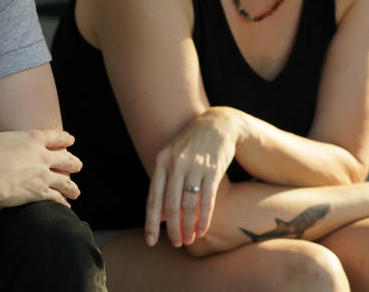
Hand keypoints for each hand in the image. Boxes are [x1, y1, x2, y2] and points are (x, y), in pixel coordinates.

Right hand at [0, 127, 81, 207]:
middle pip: (66, 159)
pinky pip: (57, 198)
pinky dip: (62, 202)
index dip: (65, 139)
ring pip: (66, 182)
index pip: (56, 137)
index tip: (71, 140)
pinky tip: (65, 206)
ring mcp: (43, 175)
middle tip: (78, 166)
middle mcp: (43, 156)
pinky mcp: (39, 193)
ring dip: (72, 187)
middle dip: (74, 163)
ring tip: (76, 191)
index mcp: (32, 138)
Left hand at [144, 107, 242, 247]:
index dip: (151, 222)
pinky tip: (202, 229)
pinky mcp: (212, 169)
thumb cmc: (191, 147)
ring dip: (188, 226)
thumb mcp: (172, 160)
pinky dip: (204, 218)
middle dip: (173, 228)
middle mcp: (175, 163)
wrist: (218, 124)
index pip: (153, 197)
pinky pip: (207, 199)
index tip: (151, 241)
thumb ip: (164, 186)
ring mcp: (194, 166)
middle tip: (176, 243)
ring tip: (189, 239)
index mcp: (161, 161)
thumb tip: (160, 217)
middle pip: (170, 204)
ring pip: (189, 204)